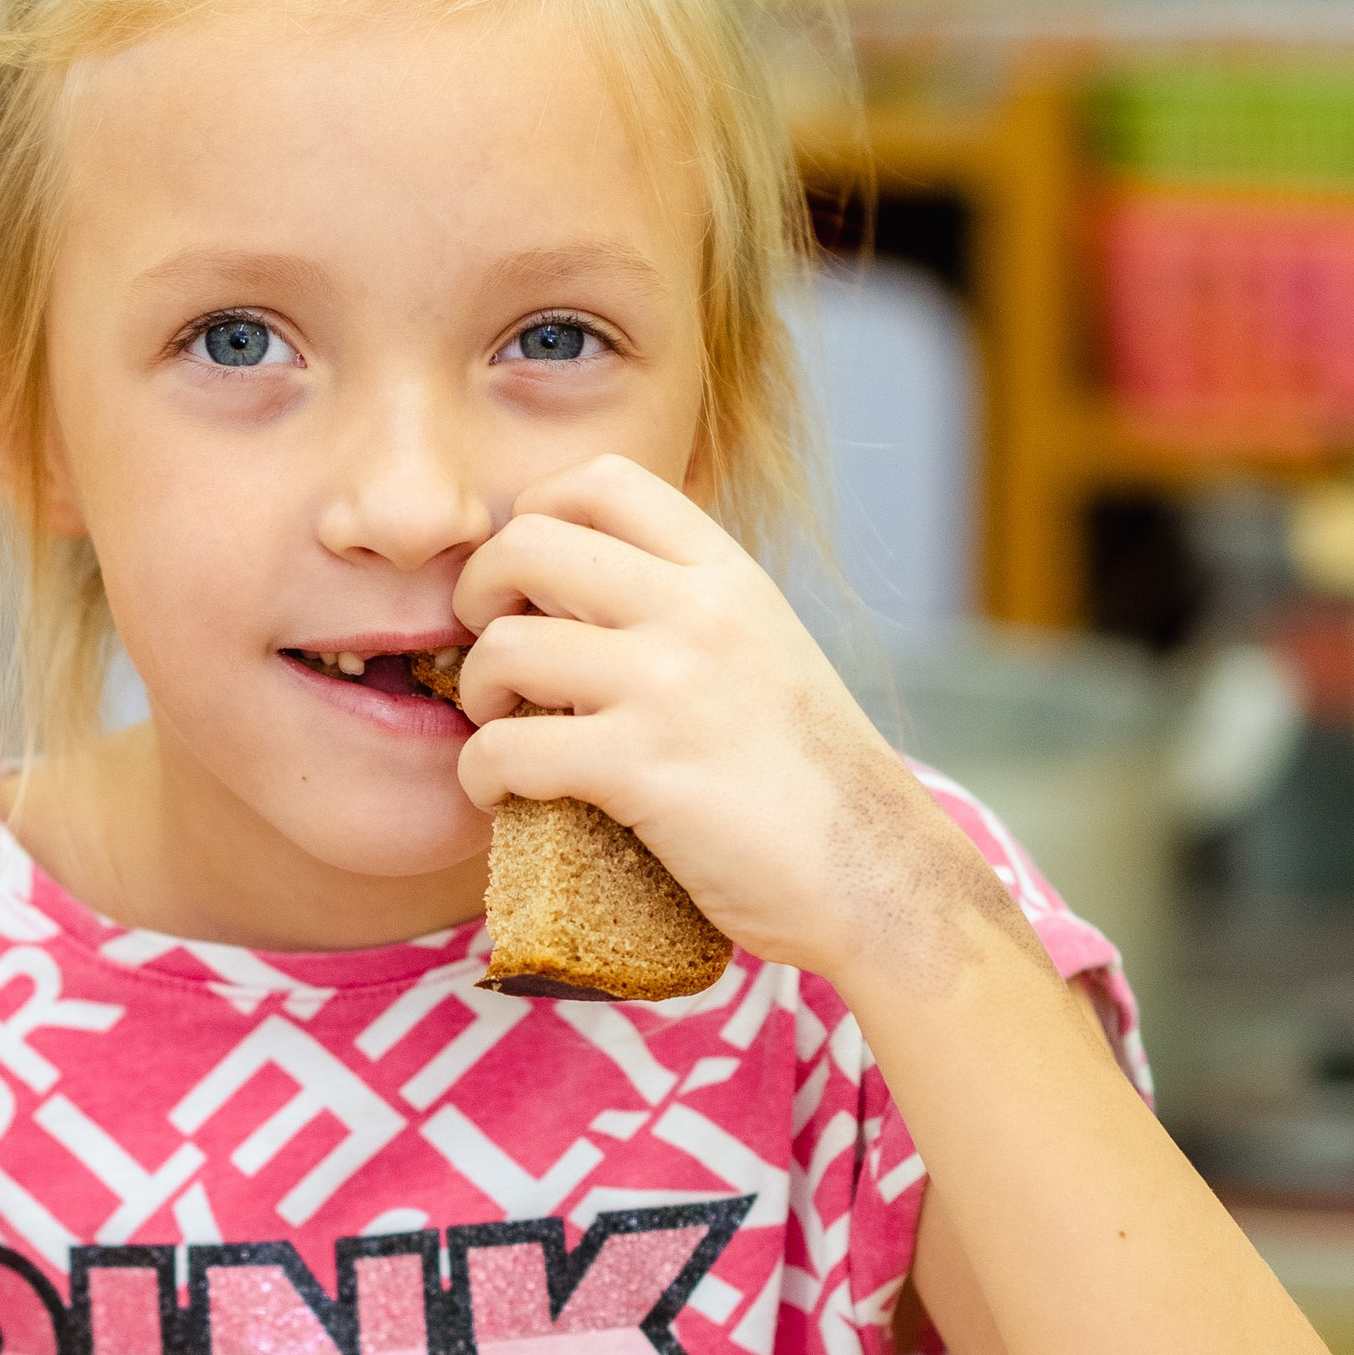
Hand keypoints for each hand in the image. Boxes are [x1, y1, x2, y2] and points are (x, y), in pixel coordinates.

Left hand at [451, 455, 1027, 993]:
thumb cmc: (809, 781)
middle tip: (492, 651)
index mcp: (728, 575)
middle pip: (529, 542)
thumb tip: (578, 592)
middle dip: (479, 593)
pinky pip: (506, 748)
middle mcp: (700, 611)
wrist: (876, 876)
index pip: (602, 478)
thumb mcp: (764, 652)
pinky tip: (502, 793)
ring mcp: (671, 686)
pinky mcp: (643, 768)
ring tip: (501, 727)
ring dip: (477, 692)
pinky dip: (481, 774)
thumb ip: (687, 610)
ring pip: (505, 646)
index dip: (534, 513)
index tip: (524, 580)